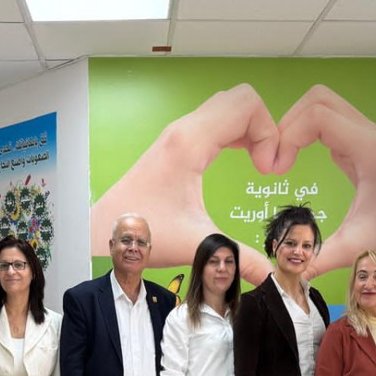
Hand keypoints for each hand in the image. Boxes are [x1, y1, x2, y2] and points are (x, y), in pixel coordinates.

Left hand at [90, 84, 279, 285]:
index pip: (246, 106)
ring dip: (250, 129)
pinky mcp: (177, 144)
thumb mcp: (199, 245)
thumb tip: (271, 277)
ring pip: (228, 106)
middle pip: (240, 99)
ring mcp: (179, 134)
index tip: (268, 171)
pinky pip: (216, 120)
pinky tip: (242, 159)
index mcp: (191, 143)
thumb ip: (240, 258)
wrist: (105, 231)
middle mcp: (184, 130)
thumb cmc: (144, 232)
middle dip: (264, 127)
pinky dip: (236, 132)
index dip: (269, 133)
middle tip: (268, 164)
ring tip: (259, 163)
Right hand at [274, 85, 375, 280]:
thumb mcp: (355, 247)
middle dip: (289, 123)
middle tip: (275, 159)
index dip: (288, 136)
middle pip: (318, 99)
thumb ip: (319, 259)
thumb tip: (285, 272)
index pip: (317, 115)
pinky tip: (295, 160)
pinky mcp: (359, 144)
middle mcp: (366, 133)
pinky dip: (305, 133)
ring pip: (322, 105)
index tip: (277, 171)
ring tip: (282, 159)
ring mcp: (364, 136)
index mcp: (367, 149)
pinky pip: (327, 122)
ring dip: (296, 125)